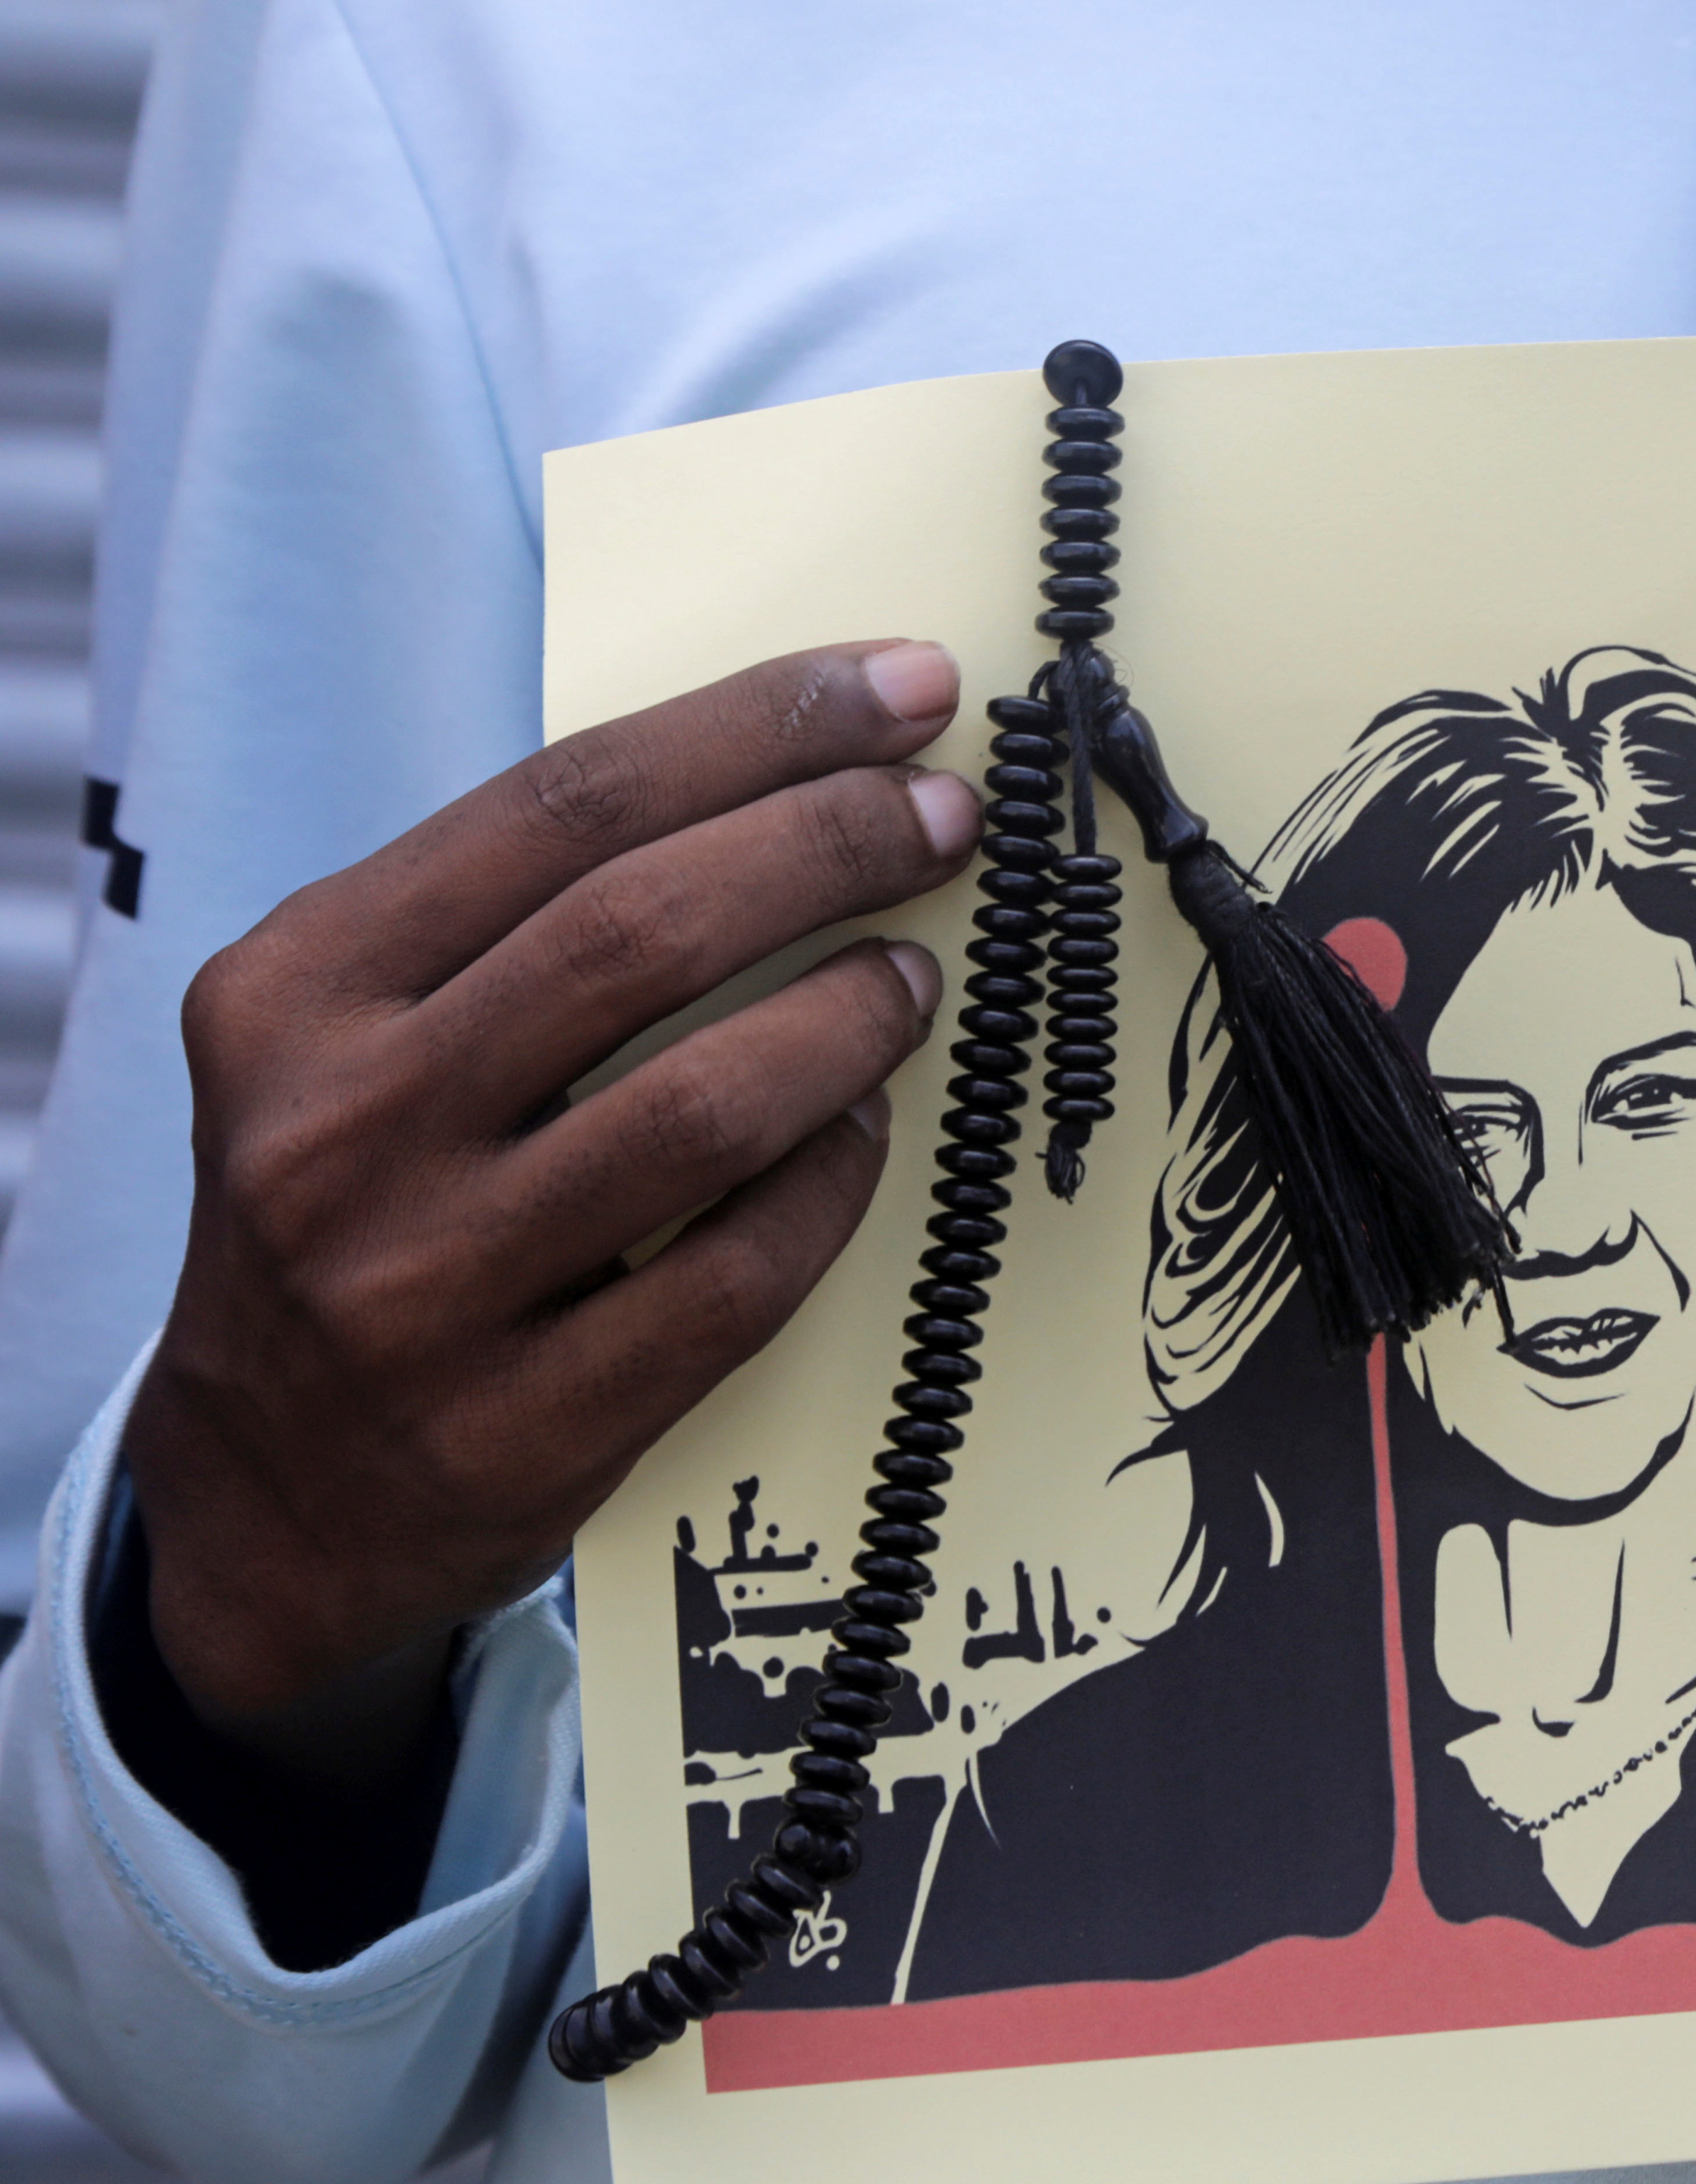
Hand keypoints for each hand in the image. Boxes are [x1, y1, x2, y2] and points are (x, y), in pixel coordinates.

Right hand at [127, 643, 978, 1779]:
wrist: (260, 1496)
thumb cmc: (359, 1207)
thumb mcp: (357, 1037)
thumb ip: (516, 920)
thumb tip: (779, 780)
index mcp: (297, 992)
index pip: (562, 807)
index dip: (759, 728)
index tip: (901, 687)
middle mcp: (341, 1128)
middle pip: (643, 930)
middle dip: (831, 843)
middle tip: (947, 814)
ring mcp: (426, 1287)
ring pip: (706, 1106)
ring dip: (852, 1016)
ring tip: (913, 974)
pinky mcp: (523, 1427)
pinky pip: (737, 1274)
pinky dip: (832, 1183)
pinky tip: (868, 1131)